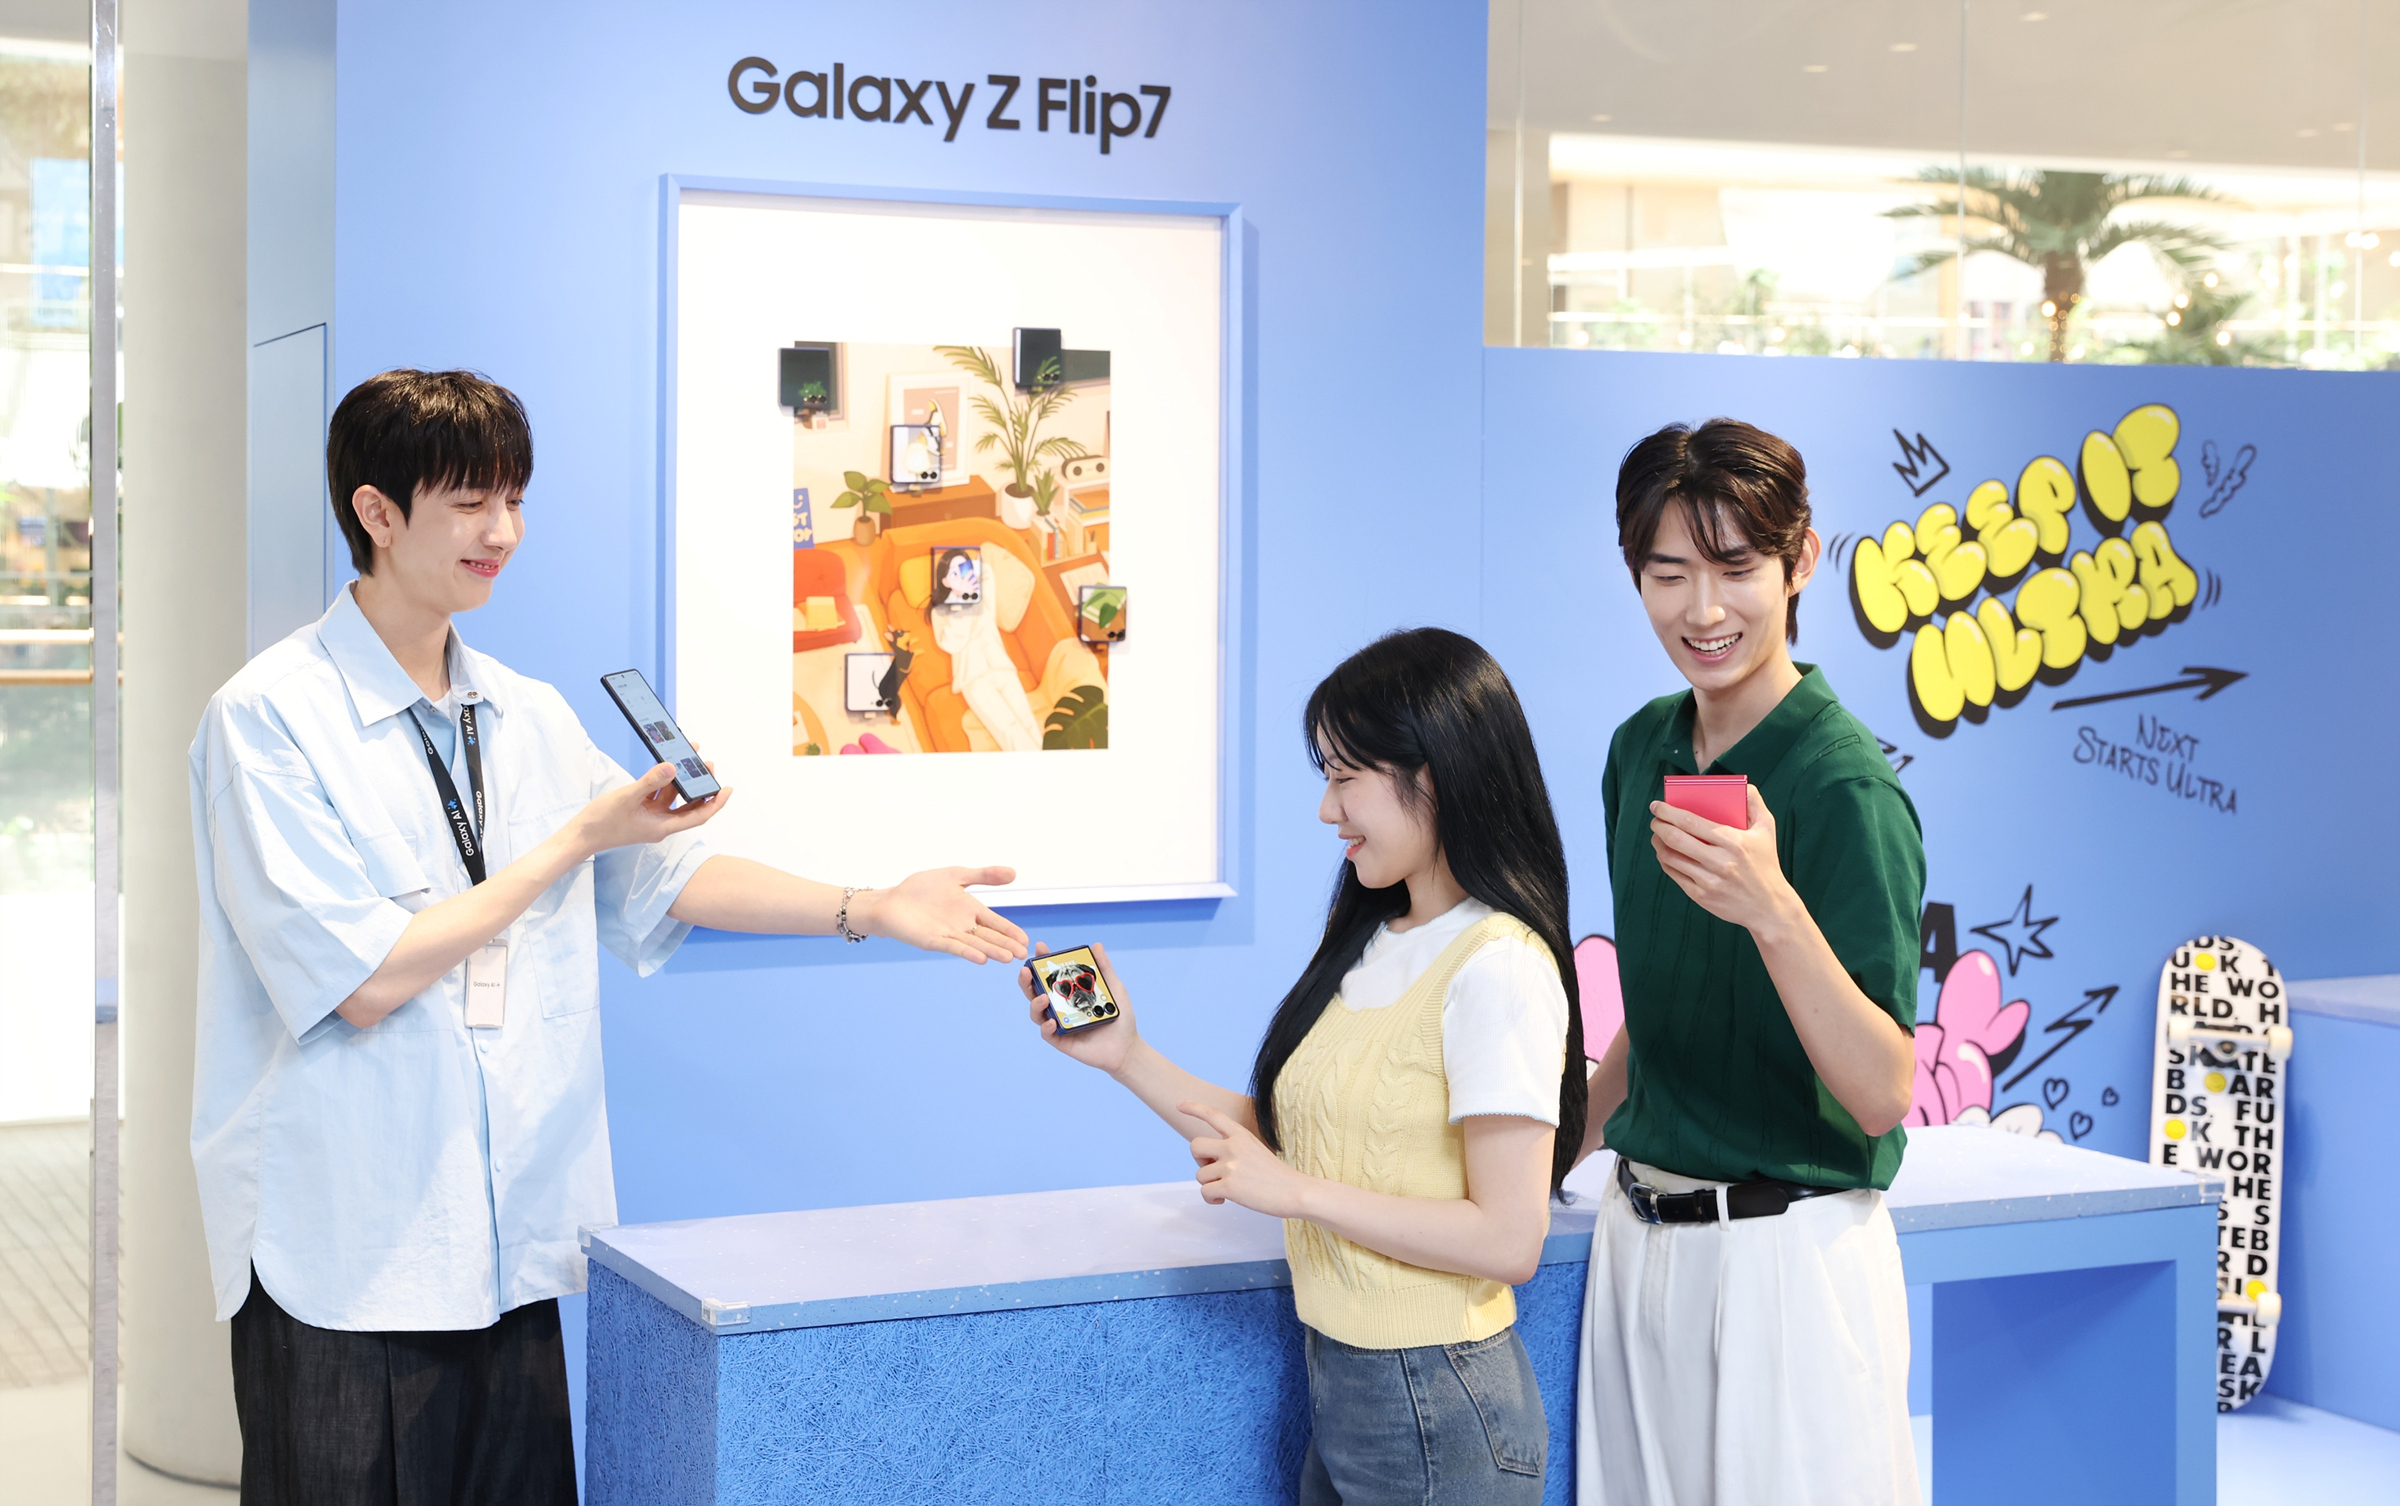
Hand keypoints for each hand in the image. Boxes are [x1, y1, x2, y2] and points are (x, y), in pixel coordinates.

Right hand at [572, 763, 727, 856]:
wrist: (579, 836)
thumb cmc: (601, 823)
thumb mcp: (626, 798)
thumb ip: (650, 781)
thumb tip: (673, 767)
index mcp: (662, 827)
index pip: (698, 816)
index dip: (715, 803)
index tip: (728, 789)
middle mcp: (660, 823)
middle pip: (689, 804)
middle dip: (701, 785)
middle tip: (707, 764)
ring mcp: (650, 817)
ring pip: (673, 797)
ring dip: (681, 779)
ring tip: (689, 758)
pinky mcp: (639, 810)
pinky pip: (657, 795)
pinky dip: (663, 781)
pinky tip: (665, 766)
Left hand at [852, 865, 1027, 962]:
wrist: (891, 901)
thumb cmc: (920, 888)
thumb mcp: (956, 875)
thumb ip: (983, 875)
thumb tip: (1013, 873)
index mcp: (969, 909)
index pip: (995, 922)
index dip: (1010, 930)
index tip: (1025, 940)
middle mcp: (962, 925)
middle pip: (988, 936)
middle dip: (1005, 944)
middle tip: (1022, 953)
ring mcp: (949, 934)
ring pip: (975, 944)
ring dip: (991, 951)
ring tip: (1007, 958)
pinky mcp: (933, 940)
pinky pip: (953, 946)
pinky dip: (967, 952)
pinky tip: (981, 959)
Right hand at [1018, 941, 1138, 1070]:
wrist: (1126, 1046)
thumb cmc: (1120, 1017)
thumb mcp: (1113, 988)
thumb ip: (1104, 968)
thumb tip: (1096, 945)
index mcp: (1069, 992)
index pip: (1051, 975)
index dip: (1042, 961)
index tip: (1039, 948)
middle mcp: (1060, 1006)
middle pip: (1035, 992)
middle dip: (1027, 980)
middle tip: (1026, 970)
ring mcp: (1059, 1023)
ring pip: (1037, 1013)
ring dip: (1035, 1003)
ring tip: (1043, 998)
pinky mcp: (1061, 1040)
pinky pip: (1047, 1034)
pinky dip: (1046, 1027)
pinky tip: (1052, 1021)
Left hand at [1181, 1101, 1313, 1217]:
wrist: (1295, 1192)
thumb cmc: (1276, 1176)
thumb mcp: (1255, 1150)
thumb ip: (1234, 1149)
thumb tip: (1211, 1161)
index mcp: (1241, 1135)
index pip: (1213, 1115)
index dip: (1194, 1108)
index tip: (1179, 1105)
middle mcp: (1233, 1147)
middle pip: (1195, 1146)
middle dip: (1199, 1160)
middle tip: (1213, 1170)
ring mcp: (1231, 1166)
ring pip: (1200, 1174)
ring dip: (1209, 1185)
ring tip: (1228, 1190)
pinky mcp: (1229, 1186)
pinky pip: (1205, 1192)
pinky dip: (1211, 1199)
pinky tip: (1223, 1200)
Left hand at [1649, 784, 1799, 936]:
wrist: (1769, 907)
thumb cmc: (1766, 863)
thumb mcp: (1767, 830)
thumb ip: (1754, 804)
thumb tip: (1742, 785)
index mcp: (1733, 842)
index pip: (1691, 822)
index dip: (1668, 812)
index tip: (1657, 805)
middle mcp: (1719, 862)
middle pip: (1675, 838)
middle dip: (1658, 825)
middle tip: (1655, 819)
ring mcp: (1708, 881)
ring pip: (1670, 857)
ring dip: (1658, 843)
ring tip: (1657, 835)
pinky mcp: (1701, 896)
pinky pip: (1674, 874)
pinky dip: (1665, 861)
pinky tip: (1665, 853)